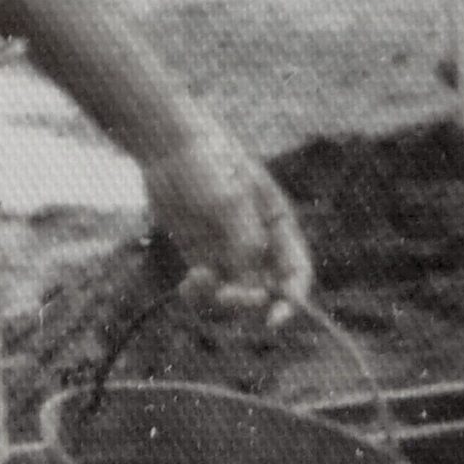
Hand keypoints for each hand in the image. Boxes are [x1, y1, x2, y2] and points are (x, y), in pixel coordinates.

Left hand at [142, 117, 315, 319]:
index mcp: (277, 224)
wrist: (168, 144)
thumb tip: (252, 283)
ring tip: (197, 279)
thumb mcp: (228, 199)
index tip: (274, 319)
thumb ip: (243, 240)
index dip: (292, 299)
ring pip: (234, 295)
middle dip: (248, 301)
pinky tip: (186, 283)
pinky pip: (207, 290)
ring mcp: (228, 251)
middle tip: (226, 294)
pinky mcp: (201, 255)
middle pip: (266, 290)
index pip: (296, 271)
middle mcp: (257, 243)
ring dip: (218, 299)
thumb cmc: (207, 161)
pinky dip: (198, 294)